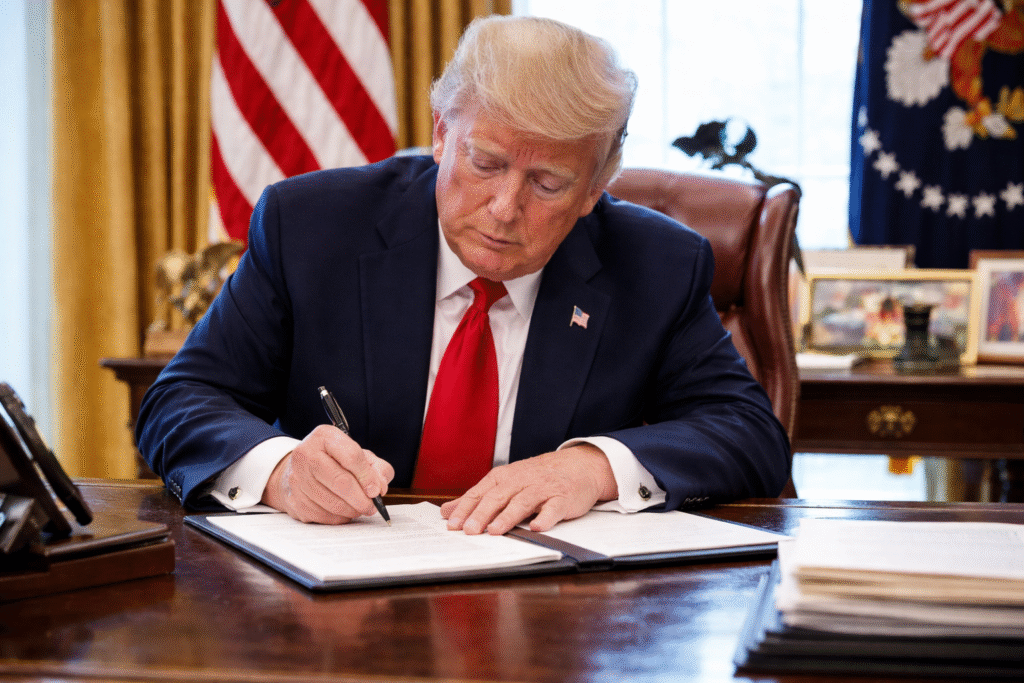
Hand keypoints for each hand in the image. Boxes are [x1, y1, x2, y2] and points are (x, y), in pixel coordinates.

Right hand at [261, 425, 393, 523]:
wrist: (300, 469)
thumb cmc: (334, 461)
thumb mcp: (358, 454)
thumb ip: (376, 467)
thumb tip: (380, 488)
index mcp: (325, 437)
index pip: (351, 456)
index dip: (367, 477)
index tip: (376, 490)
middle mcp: (306, 454)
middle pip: (340, 482)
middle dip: (361, 499)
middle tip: (371, 506)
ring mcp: (297, 478)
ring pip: (332, 503)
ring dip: (352, 510)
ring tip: (359, 508)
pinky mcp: (294, 499)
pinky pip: (322, 516)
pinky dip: (338, 518)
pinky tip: (343, 511)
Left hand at [439, 443, 616, 534]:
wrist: (578, 466)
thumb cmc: (538, 477)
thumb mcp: (506, 482)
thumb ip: (477, 498)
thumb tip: (447, 511)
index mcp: (504, 477)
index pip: (480, 492)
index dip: (466, 508)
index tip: (452, 523)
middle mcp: (521, 480)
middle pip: (498, 497)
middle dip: (482, 513)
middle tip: (469, 530)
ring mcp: (543, 488)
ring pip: (522, 502)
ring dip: (508, 516)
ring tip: (495, 531)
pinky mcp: (563, 498)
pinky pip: (553, 508)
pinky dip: (545, 517)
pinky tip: (537, 527)